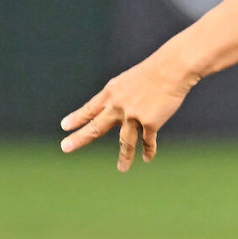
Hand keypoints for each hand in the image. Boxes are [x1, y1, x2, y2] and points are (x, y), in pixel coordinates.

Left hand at [60, 53, 197, 171]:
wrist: (172, 69)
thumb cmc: (156, 70)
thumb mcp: (131, 80)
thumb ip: (124, 97)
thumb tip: (123, 114)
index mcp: (112, 92)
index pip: (89, 108)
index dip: (77, 117)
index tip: (64, 125)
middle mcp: (118, 106)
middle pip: (95, 127)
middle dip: (79, 138)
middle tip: (65, 147)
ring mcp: (133, 116)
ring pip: (125, 142)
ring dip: (124, 157)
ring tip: (122, 169)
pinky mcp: (150, 123)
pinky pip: (147, 141)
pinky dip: (148, 150)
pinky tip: (147, 158)